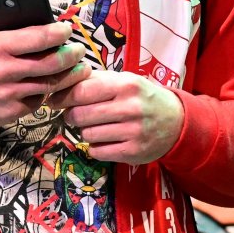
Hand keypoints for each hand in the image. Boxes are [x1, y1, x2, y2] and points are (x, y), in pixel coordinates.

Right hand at [0, 18, 88, 129]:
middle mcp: (2, 70)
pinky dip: (47, 92)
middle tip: (78, 50)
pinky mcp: (12, 111)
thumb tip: (25, 2)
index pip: (38, 37)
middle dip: (72, 55)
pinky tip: (53, 84)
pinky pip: (39, 100)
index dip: (59, 33)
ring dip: (70, 75)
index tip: (67, 30)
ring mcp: (8, 93)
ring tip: (79, 67)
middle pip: (51, 62)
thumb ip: (0, 17)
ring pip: (51, 84)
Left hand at [59, 70, 183, 163]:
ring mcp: (133, 132)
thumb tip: (61, 83)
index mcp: (125, 85)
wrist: (177, 122)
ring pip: (86, 135)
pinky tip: (106, 140)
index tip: (56, 101)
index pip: (81, 91)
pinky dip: (95, 147)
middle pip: (79, 115)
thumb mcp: (125, 81)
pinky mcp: (133, 152)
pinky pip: (96, 152)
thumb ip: (96, 80)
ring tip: (98, 127)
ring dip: (85, 132)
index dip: (62, 97)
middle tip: (78, 115)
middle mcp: (130, 108)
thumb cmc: (143, 98)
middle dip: (72, 116)